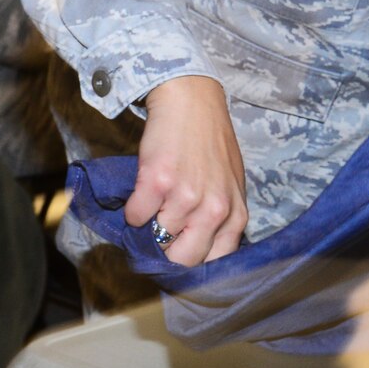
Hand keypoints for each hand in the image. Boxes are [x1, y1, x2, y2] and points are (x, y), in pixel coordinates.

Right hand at [125, 75, 247, 265]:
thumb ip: (220, 219)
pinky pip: (135, 216)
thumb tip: (194, 253)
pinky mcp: (158, 183)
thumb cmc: (212, 145)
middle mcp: (215, 210)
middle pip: (183, 260)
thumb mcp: (229, 186)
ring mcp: (187, 197)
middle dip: (166, 253)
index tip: (177, 257)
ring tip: (155, 203)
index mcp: (236, 214)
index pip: (213, 263)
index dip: (192, 265)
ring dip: (148, 226)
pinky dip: (132, 209)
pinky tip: (143, 192)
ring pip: (155, 237)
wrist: (192, 102)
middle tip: (159, 236)